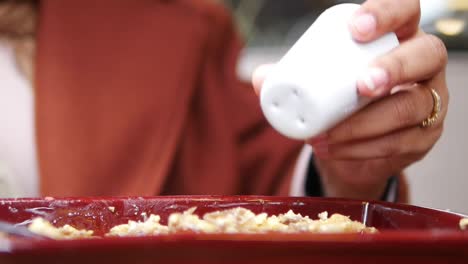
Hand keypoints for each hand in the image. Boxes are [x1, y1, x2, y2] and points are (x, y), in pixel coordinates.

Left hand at [252, 0, 448, 199]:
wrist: (352, 147)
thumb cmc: (339, 102)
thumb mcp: (316, 85)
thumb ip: (288, 78)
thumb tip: (260, 79)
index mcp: (398, 38)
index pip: (406, 12)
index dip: (388, 13)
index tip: (355, 29)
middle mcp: (423, 66)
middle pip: (427, 55)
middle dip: (393, 68)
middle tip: (361, 86)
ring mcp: (429, 103)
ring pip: (410, 107)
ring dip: (364, 123)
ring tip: (325, 134)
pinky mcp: (422, 137)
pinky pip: (399, 143)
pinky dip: (361, 148)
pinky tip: (334, 149)